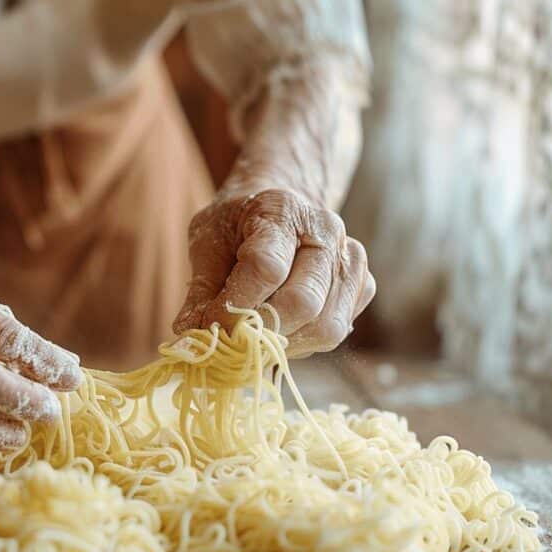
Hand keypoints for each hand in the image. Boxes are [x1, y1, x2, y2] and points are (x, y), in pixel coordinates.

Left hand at [173, 188, 374, 357]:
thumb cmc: (236, 227)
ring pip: (325, 326)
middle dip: (261, 331)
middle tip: (231, 339)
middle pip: (302, 303)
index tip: (209, 325)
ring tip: (254, 334)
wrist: (279, 213)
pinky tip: (280, 326)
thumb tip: (188, 338)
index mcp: (282, 209)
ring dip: (283, 342)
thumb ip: (200, 290)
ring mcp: (351, 258)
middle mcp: (326, 230)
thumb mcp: (206, 243)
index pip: (265, 268)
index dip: (234, 306)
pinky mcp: (362, 286)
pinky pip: (335, 332)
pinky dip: (302, 342)